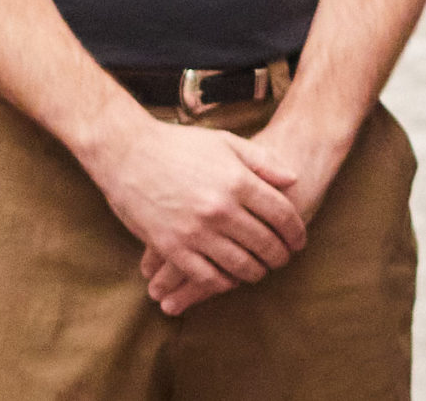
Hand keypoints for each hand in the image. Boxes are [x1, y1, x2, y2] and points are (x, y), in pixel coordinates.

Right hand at [78, 113, 306, 316]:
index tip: (299, 241)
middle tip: (283, 260)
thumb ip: (262, 161)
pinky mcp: (172, 248)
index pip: (282, 214)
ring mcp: (196, 231)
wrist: (127, 152)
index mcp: (237, 180)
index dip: (296, 232)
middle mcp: (220, 208)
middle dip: (280, 256)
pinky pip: (207, 277)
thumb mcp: (224, 143)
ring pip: (241, 266)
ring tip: (260, 270)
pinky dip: (224, 282)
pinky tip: (229, 278)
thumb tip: (293, 178)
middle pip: (266, 244)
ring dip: (256, 272)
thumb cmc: (178, 145)